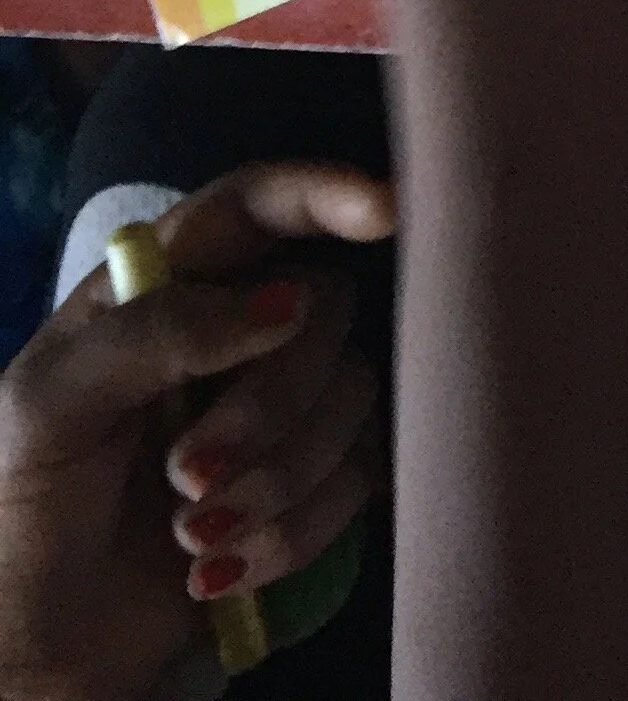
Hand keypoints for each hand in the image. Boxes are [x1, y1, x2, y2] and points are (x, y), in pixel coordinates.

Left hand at [0, 163, 392, 700]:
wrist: (34, 645)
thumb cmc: (23, 504)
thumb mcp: (46, 405)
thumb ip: (153, 331)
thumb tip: (284, 305)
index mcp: (166, 284)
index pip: (256, 203)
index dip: (325, 191)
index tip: (382, 213)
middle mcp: (238, 328)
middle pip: (324, 310)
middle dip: (268, 404)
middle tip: (187, 475)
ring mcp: (284, 406)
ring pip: (351, 398)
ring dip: (272, 481)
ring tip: (189, 536)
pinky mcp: (315, 484)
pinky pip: (355, 483)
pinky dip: (289, 535)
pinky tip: (216, 574)